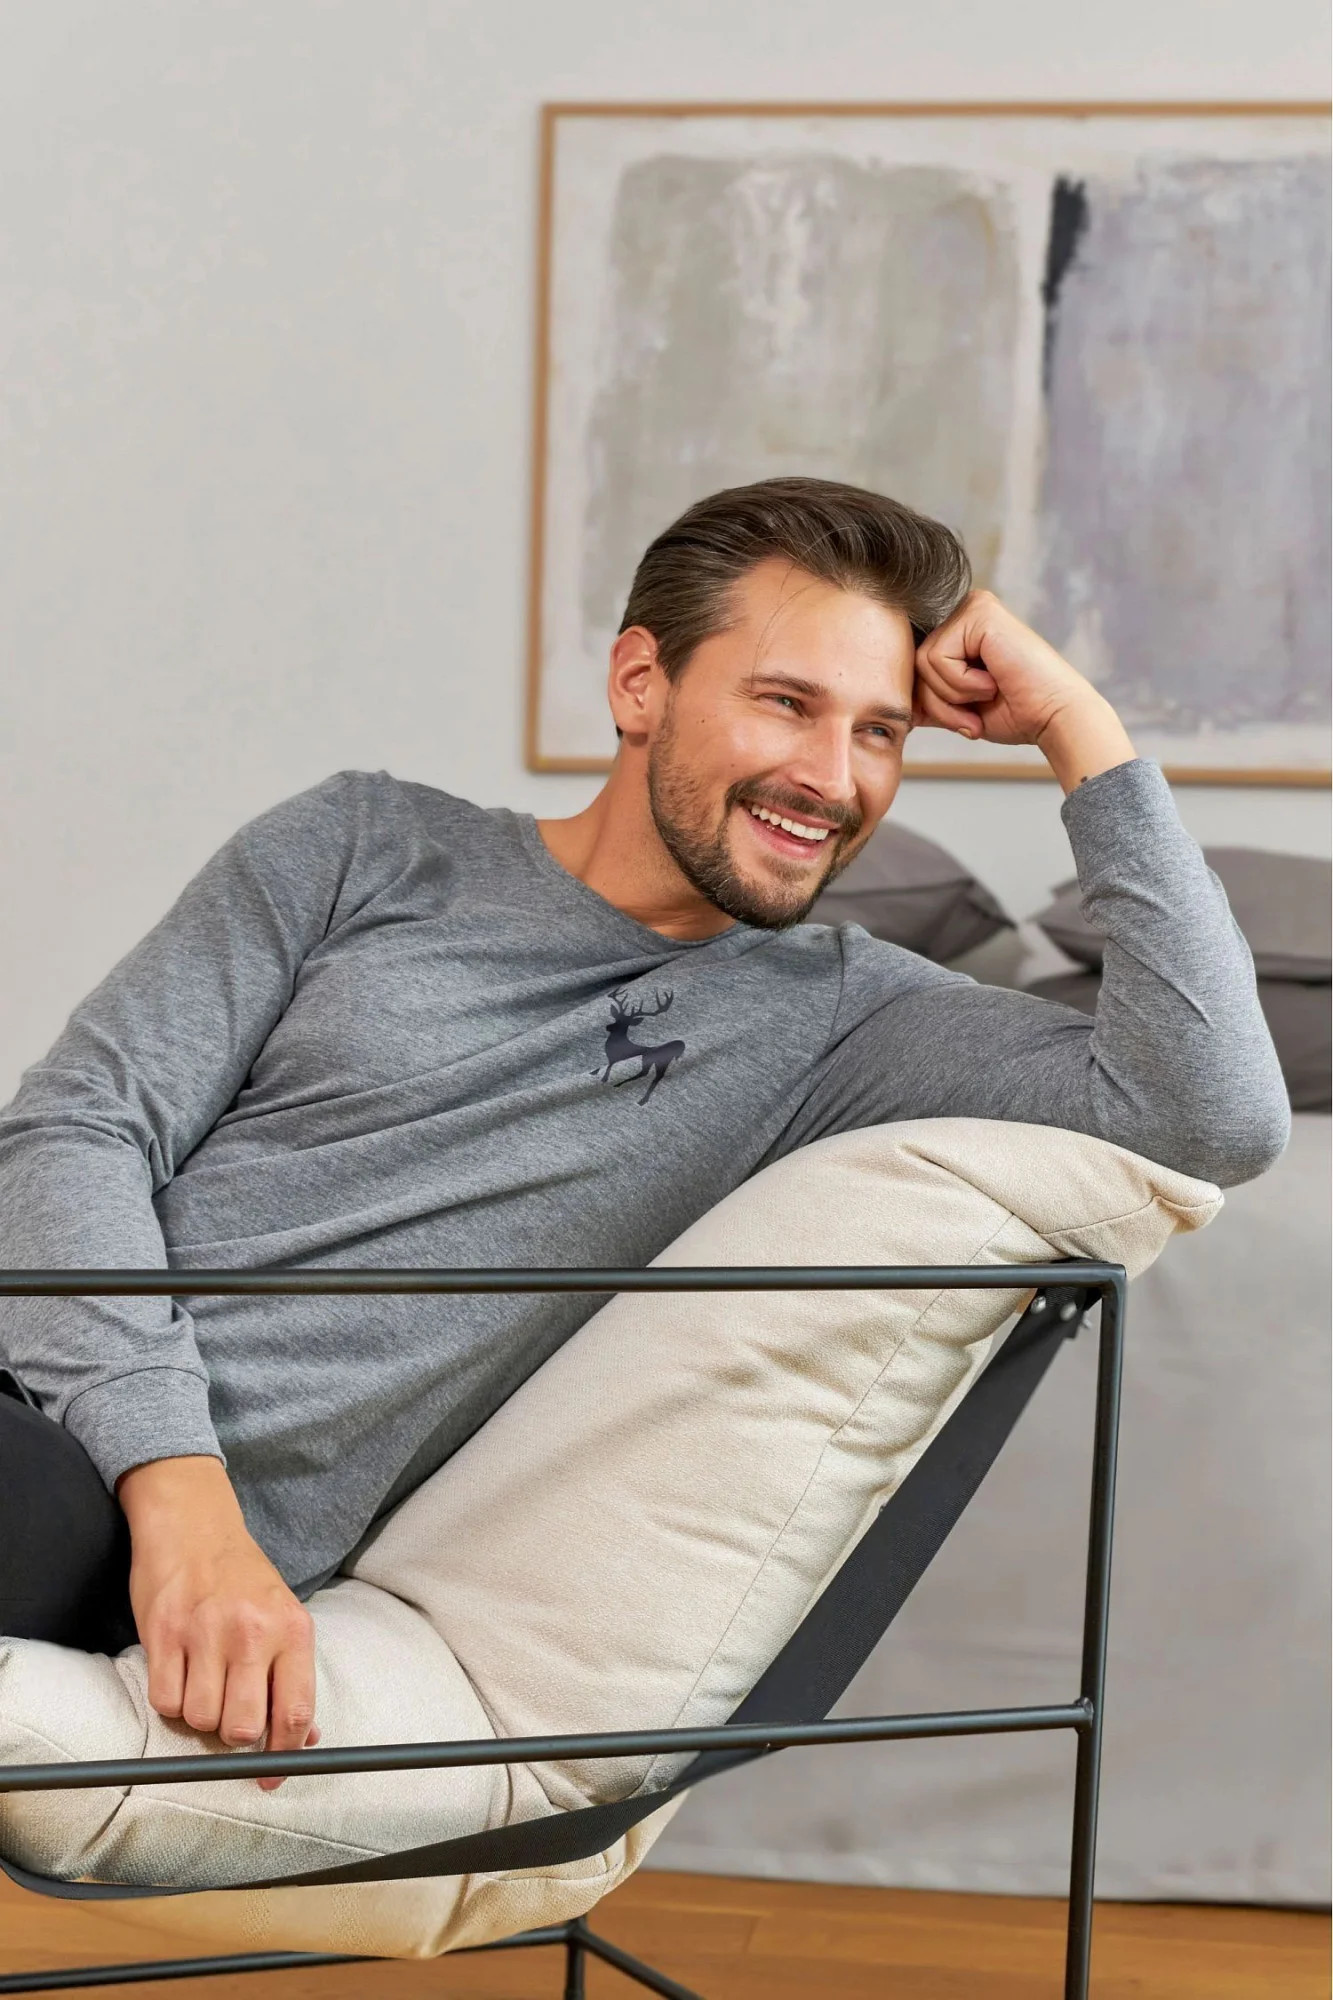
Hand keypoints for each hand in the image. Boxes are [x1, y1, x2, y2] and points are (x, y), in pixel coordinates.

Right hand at [118, 1456, 317, 1789]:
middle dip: (235, 1736)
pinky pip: (165, 1701)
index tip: (271, 1778)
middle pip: (244, 1727)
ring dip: (199, 1717)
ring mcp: (206, 1631)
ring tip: (203, 1684)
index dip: (284, 1757)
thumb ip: (291, 1675)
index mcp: (293, 1629)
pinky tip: (179, 1673)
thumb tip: (303, 1741)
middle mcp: (252, 1632)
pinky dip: (170, 1701)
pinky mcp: (164, 1632)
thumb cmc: (243, 1577)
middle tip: (230, 1714)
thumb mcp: (283, 1614)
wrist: (194, 1523)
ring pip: (201, 1719)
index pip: (295, 1712)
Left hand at [913, 590, 1136, 792]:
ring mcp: (973, 607)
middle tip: (975, 714)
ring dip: (952, 695)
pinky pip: (937, 657)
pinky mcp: (978, 611)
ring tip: (988, 693)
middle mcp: (966, 612)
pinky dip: (962, 682)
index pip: (916, 666)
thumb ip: (926, 697)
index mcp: (961, 631)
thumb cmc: (1016, 713)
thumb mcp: (957, 707)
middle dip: (941, 703)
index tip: (968, 718)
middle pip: (915, 663)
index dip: (932, 701)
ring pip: (923, 662)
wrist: (1053, 717)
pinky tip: (992, 680)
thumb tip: (888, 699)